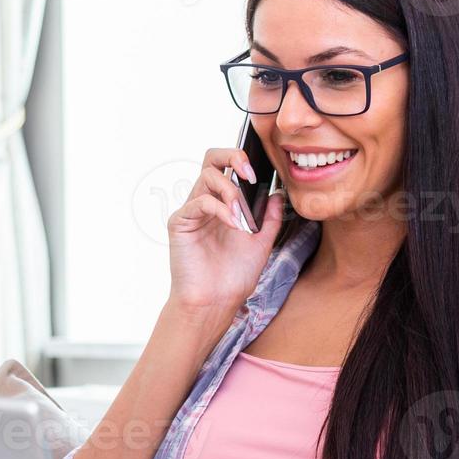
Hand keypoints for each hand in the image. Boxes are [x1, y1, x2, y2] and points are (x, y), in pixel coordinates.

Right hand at [167, 148, 284, 318]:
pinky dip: (220, 209)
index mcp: (223, 204)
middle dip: (232, 156)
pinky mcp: (180, 222)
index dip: (242, 160)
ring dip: (230, 190)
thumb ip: (270, 218)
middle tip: (250, 173)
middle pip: (211, 159)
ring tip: (242, 213)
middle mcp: (205, 202)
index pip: (227, 167)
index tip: (262, 172)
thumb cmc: (233, 276)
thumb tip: (278, 194)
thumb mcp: (262, 243)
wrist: (216, 301)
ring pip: (206, 176)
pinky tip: (233, 224)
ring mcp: (192, 211)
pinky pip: (199, 202)